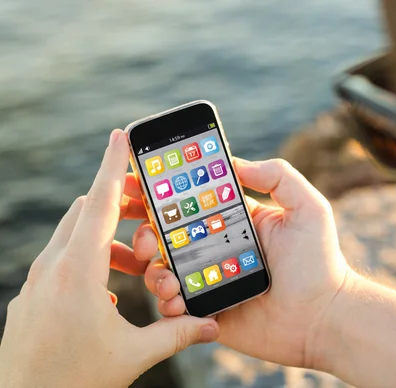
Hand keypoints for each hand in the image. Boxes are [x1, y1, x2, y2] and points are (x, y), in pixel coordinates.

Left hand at [0, 130, 218, 387]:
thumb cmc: (73, 380)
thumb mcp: (133, 355)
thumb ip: (177, 334)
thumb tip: (213, 325)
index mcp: (78, 272)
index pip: (99, 203)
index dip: (113, 165)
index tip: (122, 135)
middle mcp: (52, 268)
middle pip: (87, 212)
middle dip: (120, 204)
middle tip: (149, 213)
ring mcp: (36, 282)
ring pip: (73, 236)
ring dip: (107, 238)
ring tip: (137, 264)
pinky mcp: (30, 297)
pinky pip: (61, 260)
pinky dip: (88, 258)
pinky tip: (107, 292)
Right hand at [144, 158, 348, 367]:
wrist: (324, 318)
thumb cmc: (320, 262)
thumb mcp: (307, 207)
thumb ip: (276, 176)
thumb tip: (234, 162)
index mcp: (234, 221)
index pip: (191, 202)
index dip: (162, 192)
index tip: (136, 181)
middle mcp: (216, 248)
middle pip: (167, 234)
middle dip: (145, 230)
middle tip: (143, 233)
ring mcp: (209, 281)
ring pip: (163, 270)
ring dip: (153, 269)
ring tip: (165, 273)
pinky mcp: (207, 312)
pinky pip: (174, 307)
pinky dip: (166, 302)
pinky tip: (177, 299)